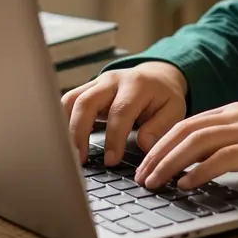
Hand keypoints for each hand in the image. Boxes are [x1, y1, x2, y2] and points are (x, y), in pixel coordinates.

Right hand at [62, 62, 188, 164]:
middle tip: (81, 159)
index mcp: (137, 85)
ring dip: (66, 127)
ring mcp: (97, 83)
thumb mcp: (174, 110)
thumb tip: (144, 145)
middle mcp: (113, 80)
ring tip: (71, 153)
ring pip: (71, 100)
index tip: (111, 161)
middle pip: (87, 102)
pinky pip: (68, 102)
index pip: (120, 111)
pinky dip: (63, 121)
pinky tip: (67, 141)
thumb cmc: (163, 97)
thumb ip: (160, 127)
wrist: (156, 76)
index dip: (114, 138)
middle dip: (79, 132)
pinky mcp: (87, 89)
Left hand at [133, 102, 237, 190]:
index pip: (187, 124)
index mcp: (235, 111)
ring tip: (154, 183)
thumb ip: (234, 141)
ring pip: (196, 142)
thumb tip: (206, 162)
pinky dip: (198, 171)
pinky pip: (221, 158)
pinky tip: (186, 184)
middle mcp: (237, 116)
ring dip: (169, 163)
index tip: (146, 162)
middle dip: (157, 154)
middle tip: (140, 176)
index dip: (162, 143)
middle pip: (184, 131)